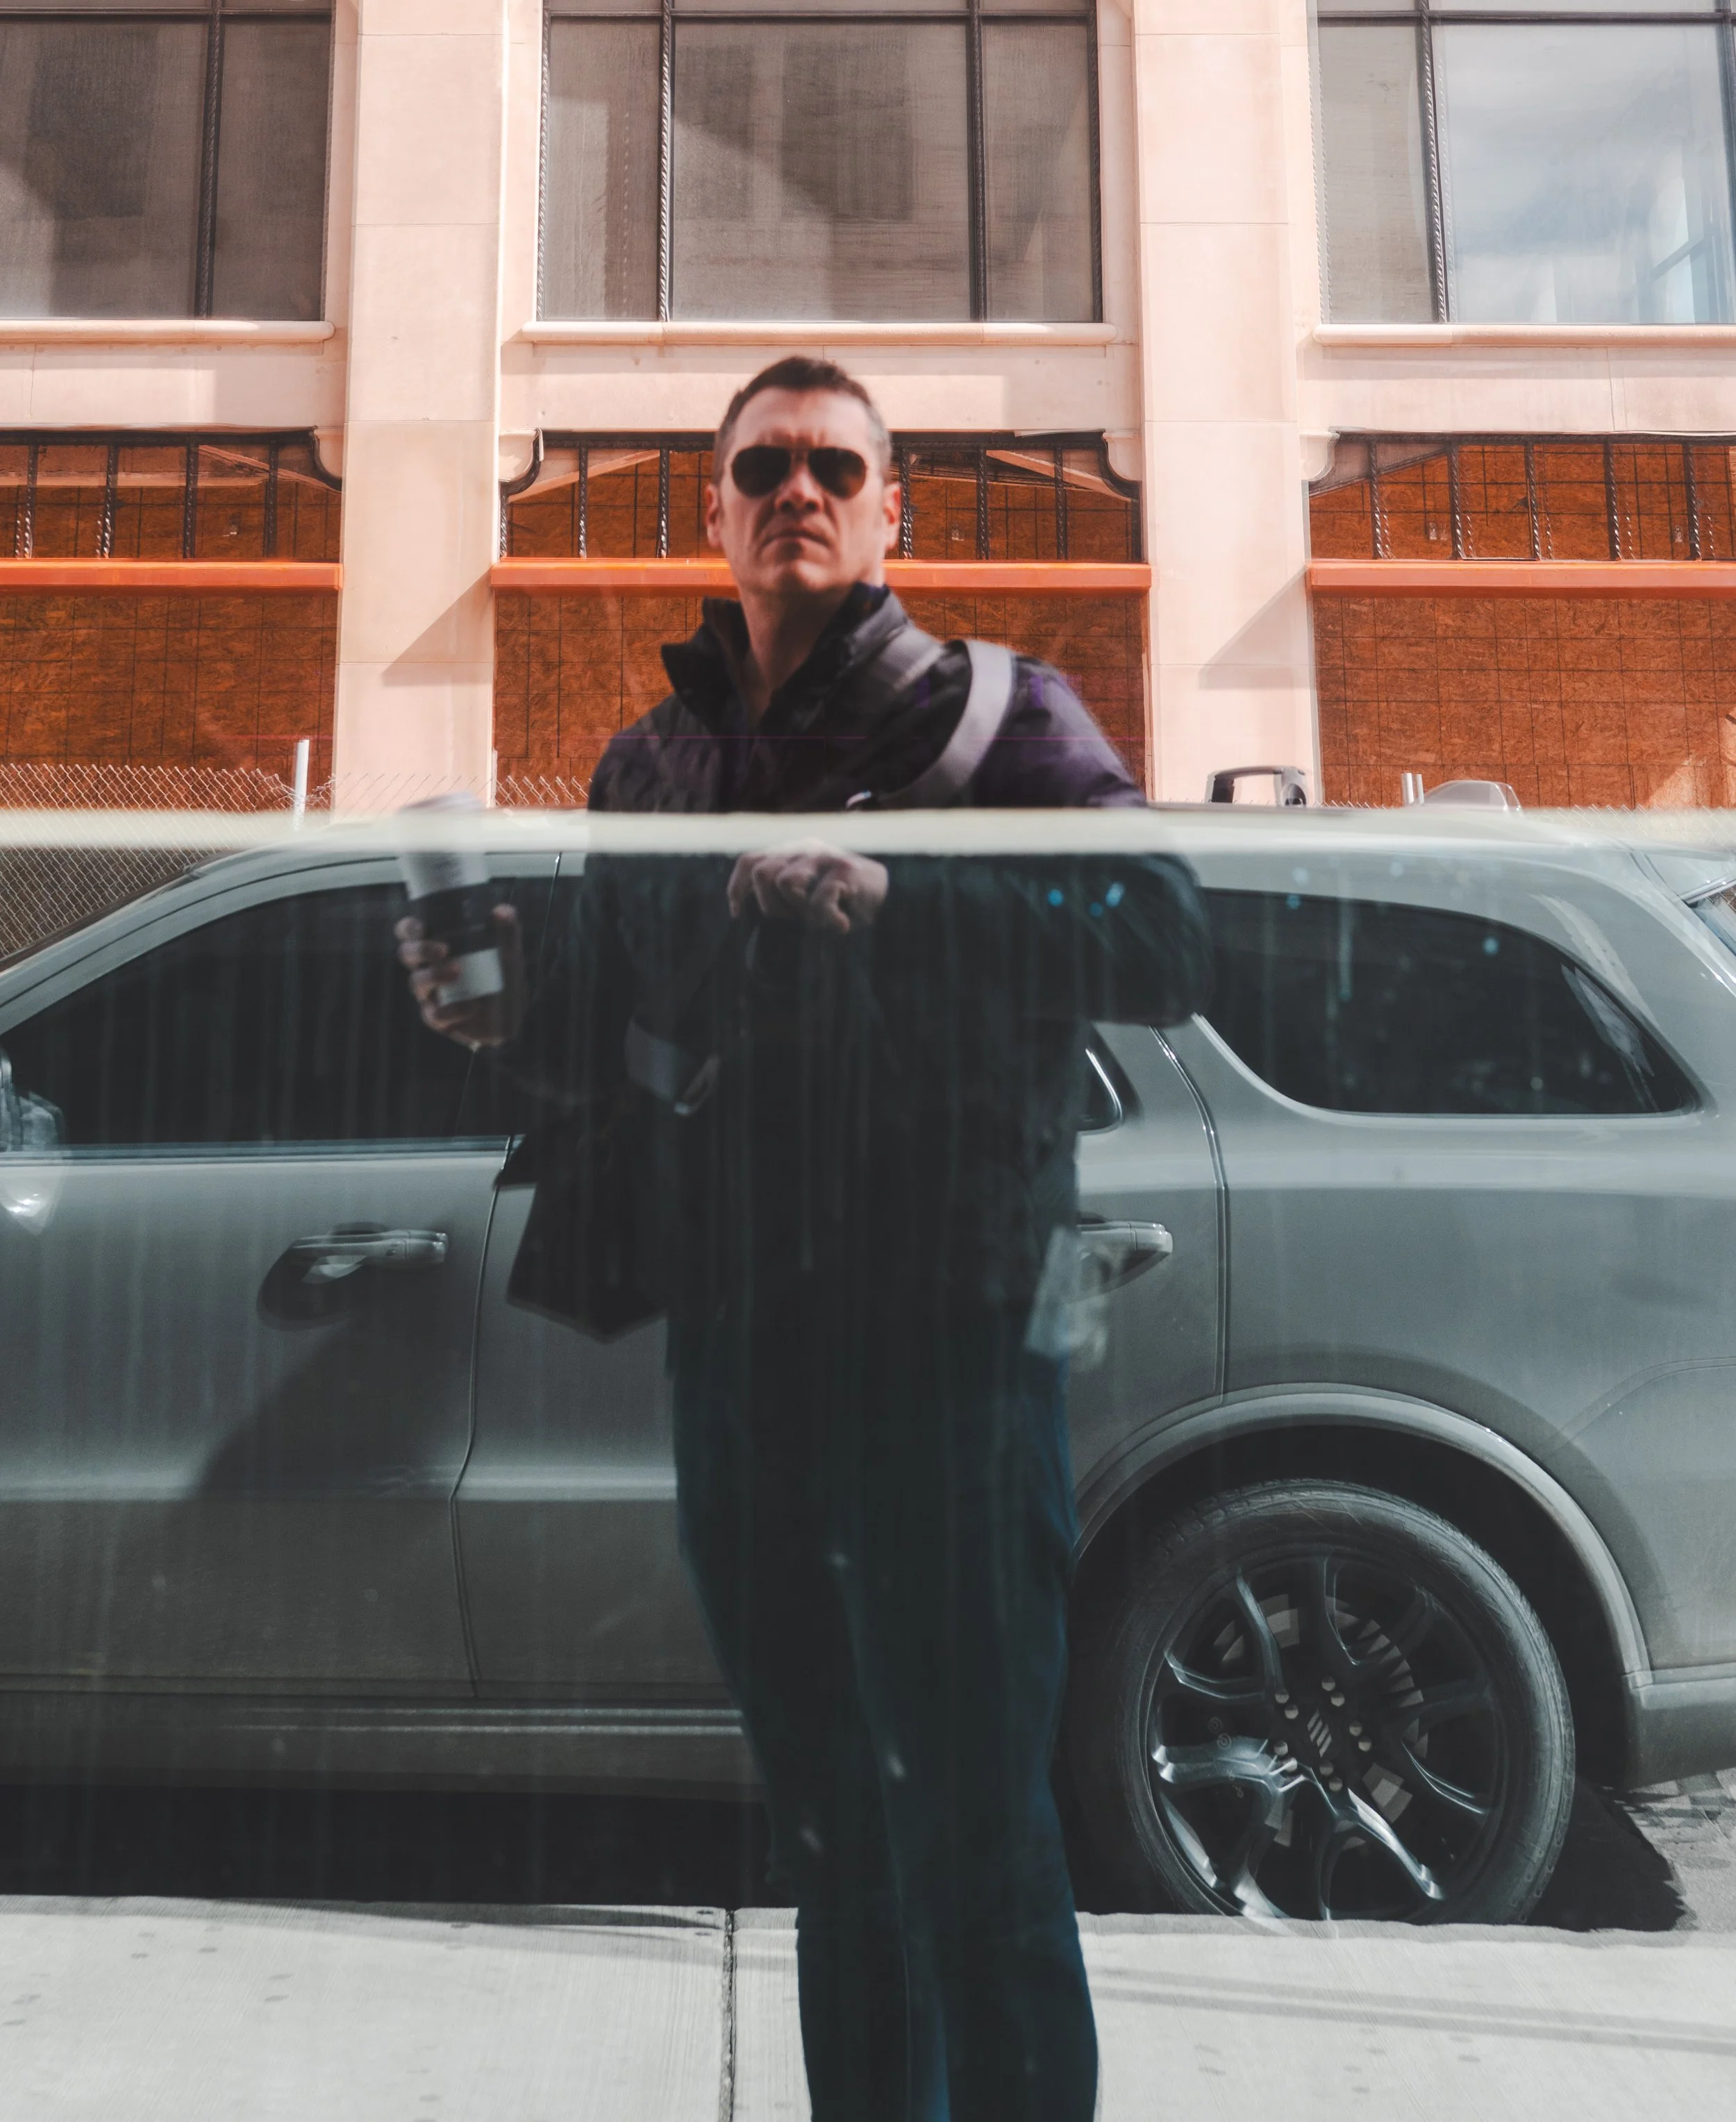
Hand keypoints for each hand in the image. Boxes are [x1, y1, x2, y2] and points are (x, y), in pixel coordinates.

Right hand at [396, 904, 526, 1048]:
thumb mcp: (508, 951)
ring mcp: (430, 994)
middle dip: (420, 949)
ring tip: (458, 972)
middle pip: (406, 953)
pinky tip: (471, 1006)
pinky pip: (435, 1014)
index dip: (409, 928)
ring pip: (417, 982)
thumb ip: (507, 929)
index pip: (409, 932)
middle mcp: (427, 968)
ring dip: (435, 975)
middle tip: (444, 949)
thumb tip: (502, 911)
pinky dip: (453, 1010)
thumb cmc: (500, 975)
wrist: (510, 1014)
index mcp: (437, 946)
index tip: (423, 926)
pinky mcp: (438, 1018)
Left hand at [727, 843, 888, 934]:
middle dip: (771, 904)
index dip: (737, 888)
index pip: (750, 861)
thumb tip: (747, 914)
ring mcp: (825, 856)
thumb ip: (784, 896)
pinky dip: (828, 919)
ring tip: (820, 919)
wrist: (897, 899)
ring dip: (799, 909)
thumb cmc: (849, 905)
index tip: (738, 914)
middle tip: (795, 920)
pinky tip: (842, 925)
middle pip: (761, 871)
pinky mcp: (845, 869)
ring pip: (785, 882)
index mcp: (793, 852)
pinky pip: (818, 899)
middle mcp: (806, 848)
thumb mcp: (809, 897)